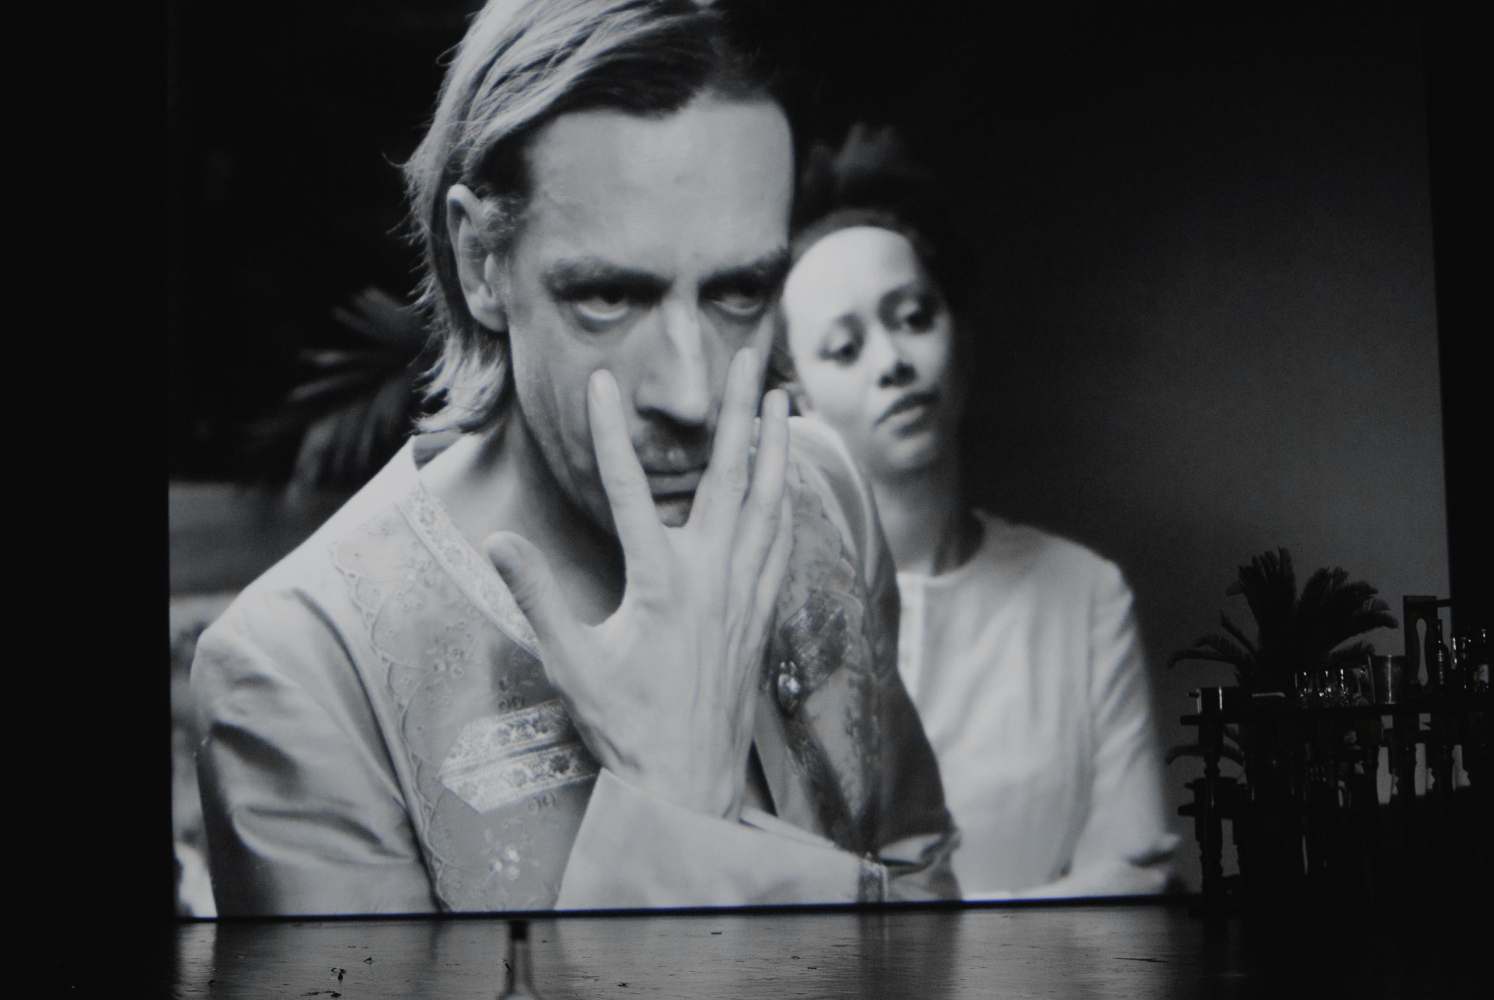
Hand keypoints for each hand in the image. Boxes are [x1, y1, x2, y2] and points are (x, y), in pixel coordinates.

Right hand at [484, 348, 793, 818]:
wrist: (689, 782)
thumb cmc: (626, 727)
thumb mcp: (572, 664)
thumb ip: (537, 597)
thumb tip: (498, 543)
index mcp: (660, 583)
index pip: (628, 490)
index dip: (609, 432)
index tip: (600, 381)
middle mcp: (712, 577)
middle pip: (730, 476)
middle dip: (739, 411)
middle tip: (748, 357)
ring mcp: (744, 594)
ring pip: (769, 502)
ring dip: (775, 446)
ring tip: (780, 398)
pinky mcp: (760, 613)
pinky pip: (780, 541)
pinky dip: (785, 501)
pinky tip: (786, 484)